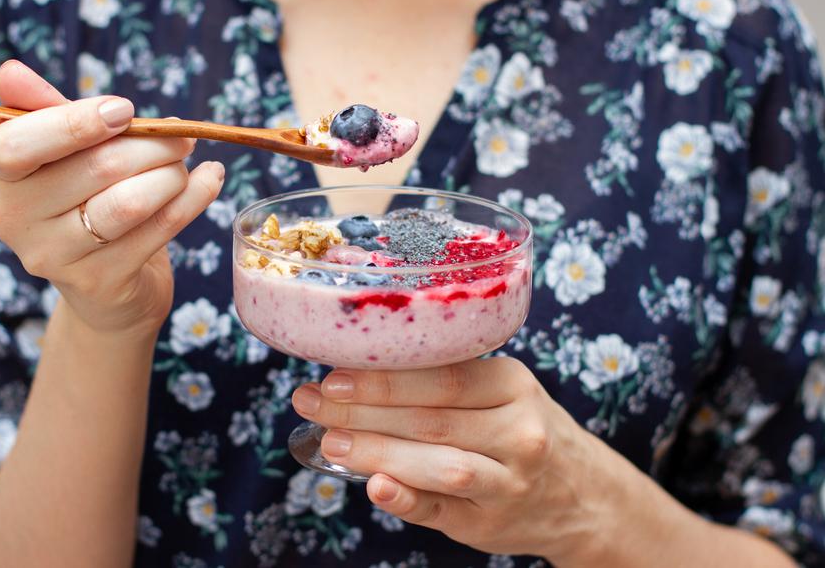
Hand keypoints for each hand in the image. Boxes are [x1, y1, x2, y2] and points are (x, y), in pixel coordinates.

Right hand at [0, 60, 223, 335]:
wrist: (106, 290)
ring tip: (186, 163)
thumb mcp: (65, 156)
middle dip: (152, 144)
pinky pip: (160, 229)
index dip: (73, 123)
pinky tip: (210, 179)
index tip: (124, 110)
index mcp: (6, 183)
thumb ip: (45, 112)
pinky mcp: (102, 282)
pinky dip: (195, 197)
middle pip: (94, 168)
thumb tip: (11, 71)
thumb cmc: (85, 205)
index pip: (13, 145)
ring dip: (172, 173)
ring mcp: (58, 259)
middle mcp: (19, 224)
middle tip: (180, 137)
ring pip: (130, 202)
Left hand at [291, 357, 643, 563]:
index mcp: (512, 384)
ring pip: (439, 464)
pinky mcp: (492, 521)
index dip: (384, 377)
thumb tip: (355, 373)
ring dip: (378, 452)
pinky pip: (444, 509)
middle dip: (363, 412)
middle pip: (432, 418)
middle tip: (313, 404)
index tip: (334, 376)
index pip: (442, 376)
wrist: (582, 494)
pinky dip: (407, 497)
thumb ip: (441, 384)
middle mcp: (518, 430)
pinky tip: (375, 488)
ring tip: (331, 442)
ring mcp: (509, 480)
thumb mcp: (499, 393)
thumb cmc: (518, 429)